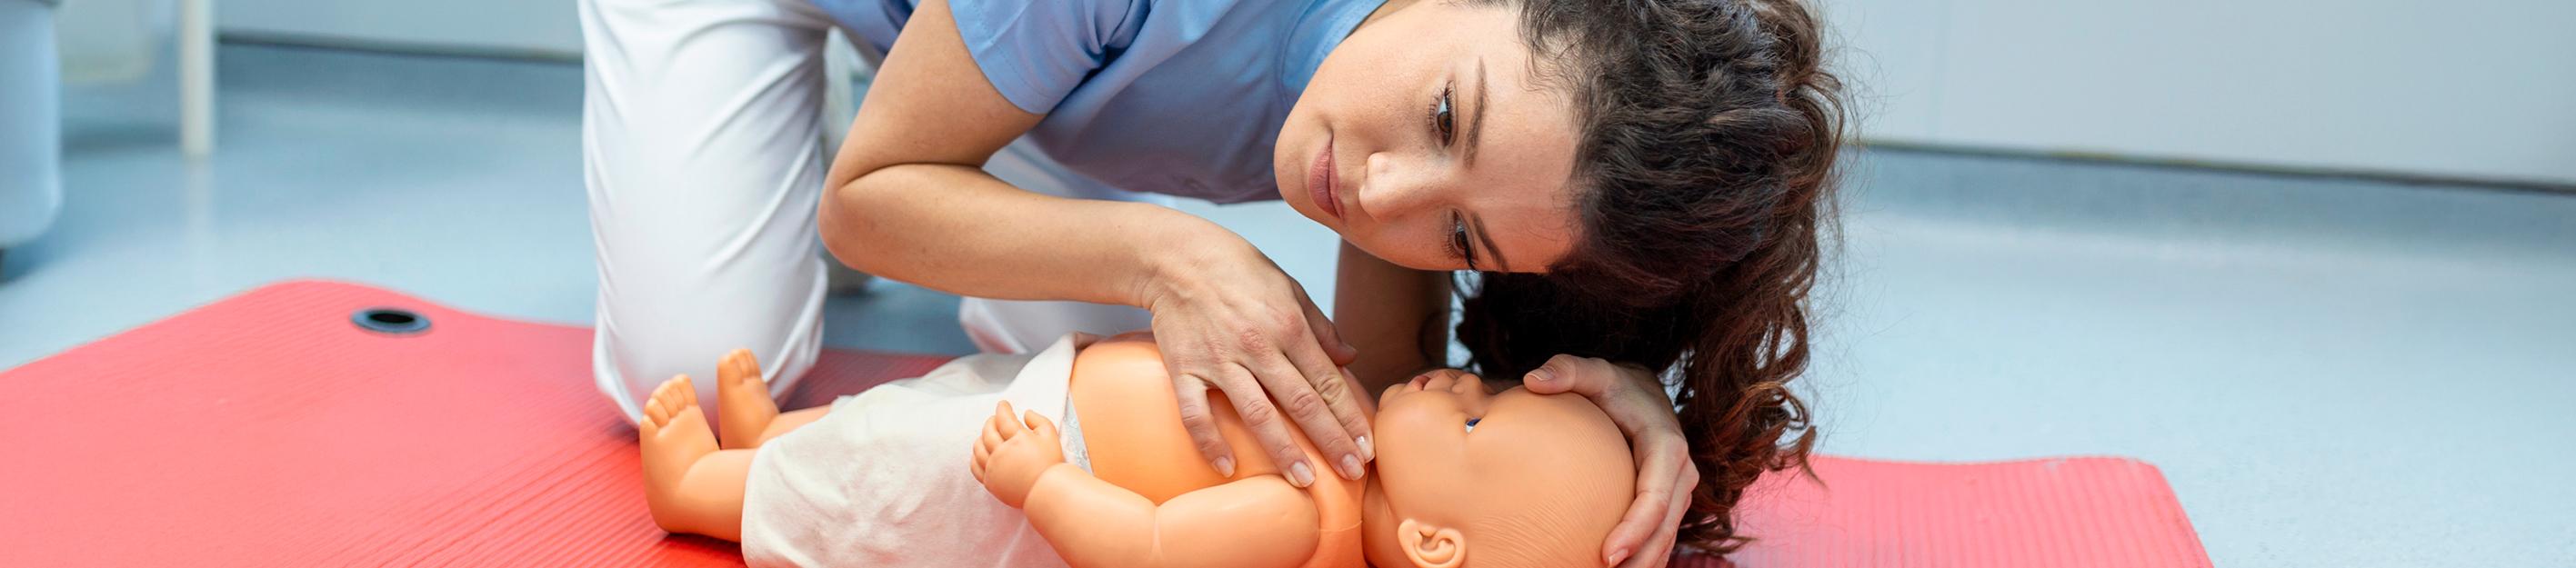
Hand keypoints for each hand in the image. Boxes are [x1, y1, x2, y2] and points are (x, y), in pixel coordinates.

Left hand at [971, 401, 1064, 507]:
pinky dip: (975, 456)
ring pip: (979, 448)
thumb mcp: (1051, 436)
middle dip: (991, 421)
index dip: (1002, 408)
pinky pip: (975, 466)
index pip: (1004, 418)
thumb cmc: (1051, 464)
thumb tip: (1025, 413)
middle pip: (988, 431)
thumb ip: (1038, 420)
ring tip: (988, 434)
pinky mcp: (990, 482)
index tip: (1003, 404)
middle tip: (996, 419)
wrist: (1046, 492)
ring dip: (981, 437)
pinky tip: (981, 452)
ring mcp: (994, 468)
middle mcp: (1002, 453)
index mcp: (1018, 439)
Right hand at [1142, 237, 1371, 486]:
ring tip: (1304, 481)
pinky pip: (1196, 413)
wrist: (1174, 257)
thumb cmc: (1237, 270)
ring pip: (1256, 414)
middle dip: (1331, 441)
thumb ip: (1320, 326)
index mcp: (1288, 325)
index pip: (1327, 381)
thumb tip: (1350, 358)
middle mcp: (1258, 346)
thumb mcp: (1289, 288)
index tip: (1366, 446)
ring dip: (1283, 450)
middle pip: (1301, 403)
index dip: (1349, 416)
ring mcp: (1219, 360)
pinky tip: (1227, 468)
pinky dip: (1210, 442)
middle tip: (1353, 472)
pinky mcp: (1184, 369)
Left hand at [1524, 355, 1696, 567]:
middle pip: (1665, 527)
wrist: (1641, 391)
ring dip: (1644, 565)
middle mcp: (1681, 472)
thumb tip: (1532, 379)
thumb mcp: (1593, 372)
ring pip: (1667, 537)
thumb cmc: (1612, 385)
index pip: (1655, 498)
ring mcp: (1678, 490)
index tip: (1605, 555)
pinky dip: (1645, 559)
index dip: (1635, 530)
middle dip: (1640, 559)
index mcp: (1666, 446)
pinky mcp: (1669, 501)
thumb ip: (1566, 370)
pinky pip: (1661, 536)